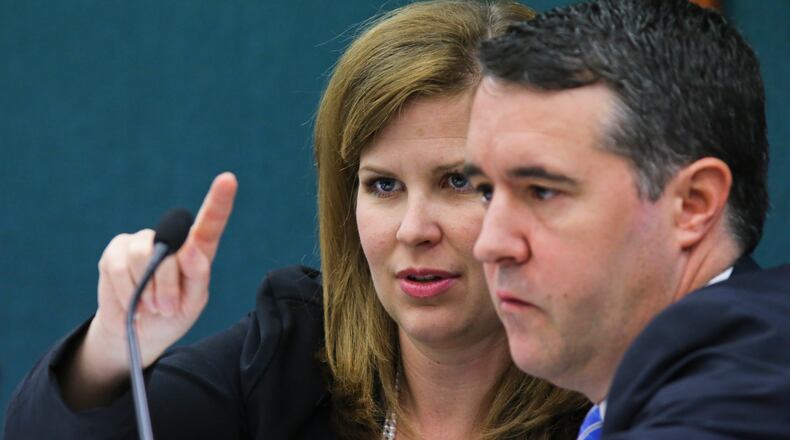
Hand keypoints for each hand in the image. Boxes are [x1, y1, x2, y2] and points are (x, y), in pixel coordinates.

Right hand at [64, 172, 237, 407]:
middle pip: (172, 251)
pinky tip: (130, 303)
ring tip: (150, 306)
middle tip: (167, 308)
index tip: (228, 179)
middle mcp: (170, 239)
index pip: (210, 223)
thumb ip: (197, 278)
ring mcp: (141, 241)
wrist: (138, 333)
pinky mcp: (116, 250)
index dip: (219, 201)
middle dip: (168, 286)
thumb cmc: (172, 314)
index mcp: (197, 250)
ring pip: (144, 256)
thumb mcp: (192, 304)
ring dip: (147, 290)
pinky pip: (118, 266)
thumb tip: (190, 249)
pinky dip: (125, 291)